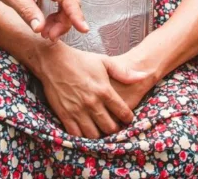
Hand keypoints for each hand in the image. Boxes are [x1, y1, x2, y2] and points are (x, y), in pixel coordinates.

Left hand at [0, 0, 87, 39]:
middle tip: (48, 36)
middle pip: (71, 2)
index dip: (77, 16)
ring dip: (60, 19)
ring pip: (67, 2)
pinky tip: (47, 22)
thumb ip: (27, 11)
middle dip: (63, 23)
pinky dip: (57, 12)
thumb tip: (40, 28)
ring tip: (45, 32)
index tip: (84, 29)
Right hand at [34, 45, 149, 138]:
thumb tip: (144, 75)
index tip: (126, 118)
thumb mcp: (104, 62)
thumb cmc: (80, 60)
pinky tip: (85, 131)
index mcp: (104, 90)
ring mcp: (77, 110)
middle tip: (113, 125)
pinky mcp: (64, 114)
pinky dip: (82, 137)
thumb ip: (124, 72)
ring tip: (99, 129)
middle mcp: (92, 103)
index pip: (123, 113)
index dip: (128, 118)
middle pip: (110, 128)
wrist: (53, 61)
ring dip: (99, 135)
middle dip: (114, 129)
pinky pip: (76, 135)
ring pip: (94, 135)